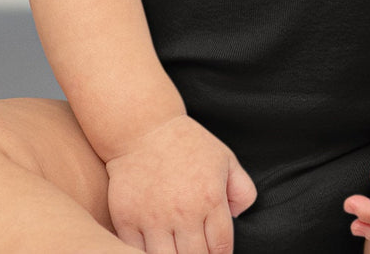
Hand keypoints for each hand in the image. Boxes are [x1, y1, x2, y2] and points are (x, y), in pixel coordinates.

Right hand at [104, 114, 256, 253]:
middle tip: (197, 251)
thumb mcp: (225, 159)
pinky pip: (136, 252)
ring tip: (178, 251)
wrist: (142, 128)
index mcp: (210, 199)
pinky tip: (156, 248)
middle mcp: (183, 213)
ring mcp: (153, 218)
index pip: (221, 247)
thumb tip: (237, 217)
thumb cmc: (186, 143)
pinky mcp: (127, 219)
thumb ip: (242, 189)